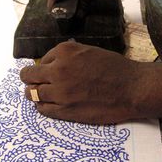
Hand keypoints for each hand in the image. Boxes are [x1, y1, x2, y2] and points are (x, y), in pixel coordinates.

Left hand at [20, 41, 140, 123]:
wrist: (132, 89)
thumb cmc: (115, 68)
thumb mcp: (89, 51)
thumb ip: (68, 56)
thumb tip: (52, 63)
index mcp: (65, 51)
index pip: (42, 60)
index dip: (46, 66)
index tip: (50, 71)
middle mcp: (58, 70)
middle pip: (28, 76)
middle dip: (30, 78)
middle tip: (33, 82)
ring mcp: (60, 92)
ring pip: (32, 93)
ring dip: (33, 93)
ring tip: (38, 94)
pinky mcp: (65, 111)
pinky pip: (42, 109)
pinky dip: (41, 106)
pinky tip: (46, 104)